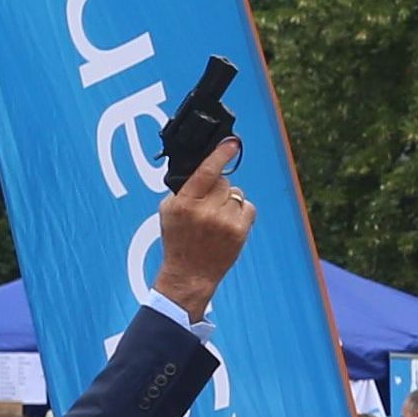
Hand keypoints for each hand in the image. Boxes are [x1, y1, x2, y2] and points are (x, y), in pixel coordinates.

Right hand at [149, 138, 254, 315]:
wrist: (190, 274)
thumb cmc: (178, 240)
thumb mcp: (169, 211)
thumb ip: (184, 188)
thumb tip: (202, 166)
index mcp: (184, 203)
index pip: (206, 172)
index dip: (220, 154)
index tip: (232, 142)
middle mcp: (205, 211)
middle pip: (222, 181)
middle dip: (217, 187)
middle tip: (208, 203)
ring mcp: (224, 222)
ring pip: (235, 193)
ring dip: (228, 200)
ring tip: (217, 217)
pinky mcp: (239, 232)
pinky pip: (247, 207)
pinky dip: (240, 212)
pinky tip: (228, 223)